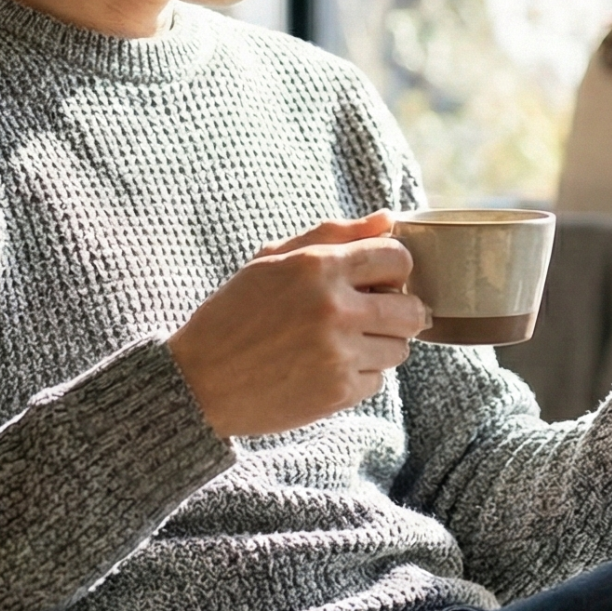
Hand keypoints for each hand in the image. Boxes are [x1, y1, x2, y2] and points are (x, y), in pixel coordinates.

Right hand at [169, 212, 430, 438]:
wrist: (199, 381)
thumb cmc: (235, 314)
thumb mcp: (272, 261)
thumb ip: (332, 235)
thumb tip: (386, 220)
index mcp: (317, 267)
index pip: (398, 258)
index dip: (393, 270)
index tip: (379, 282)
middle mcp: (334, 308)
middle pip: (412, 310)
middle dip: (398, 313)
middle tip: (370, 318)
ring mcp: (339, 352)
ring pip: (400, 348)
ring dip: (379, 346)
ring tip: (339, 345)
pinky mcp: (338, 391)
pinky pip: (377, 381)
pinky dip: (358, 377)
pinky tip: (323, 369)